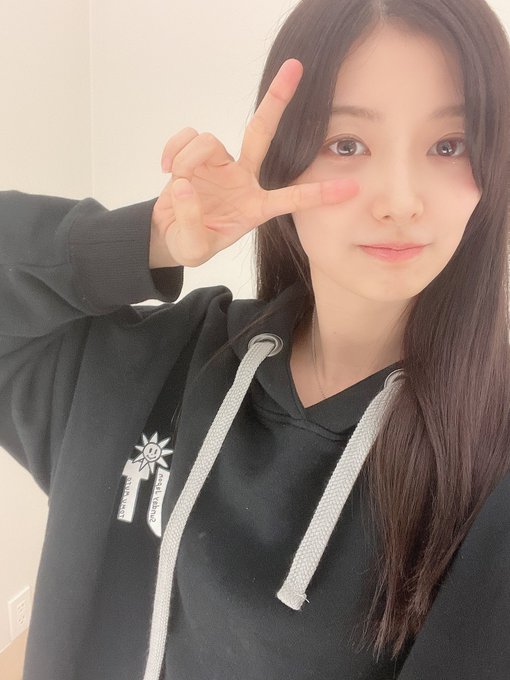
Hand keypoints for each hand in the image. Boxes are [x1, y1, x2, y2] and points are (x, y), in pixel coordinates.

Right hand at [150, 59, 358, 267]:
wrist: (168, 234)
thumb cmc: (191, 244)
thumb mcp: (192, 250)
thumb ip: (190, 225)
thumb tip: (184, 186)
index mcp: (255, 208)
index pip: (291, 199)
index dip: (319, 194)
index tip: (351, 187)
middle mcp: (243, 179)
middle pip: (262, 132)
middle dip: (277, 100)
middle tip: (295, 66)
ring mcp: (220, 164)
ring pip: (207, 142)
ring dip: (186, 161)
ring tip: (177, 186)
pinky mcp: (196, 155)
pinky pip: (186, 138)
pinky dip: (172, 151)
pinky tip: (166, 169)